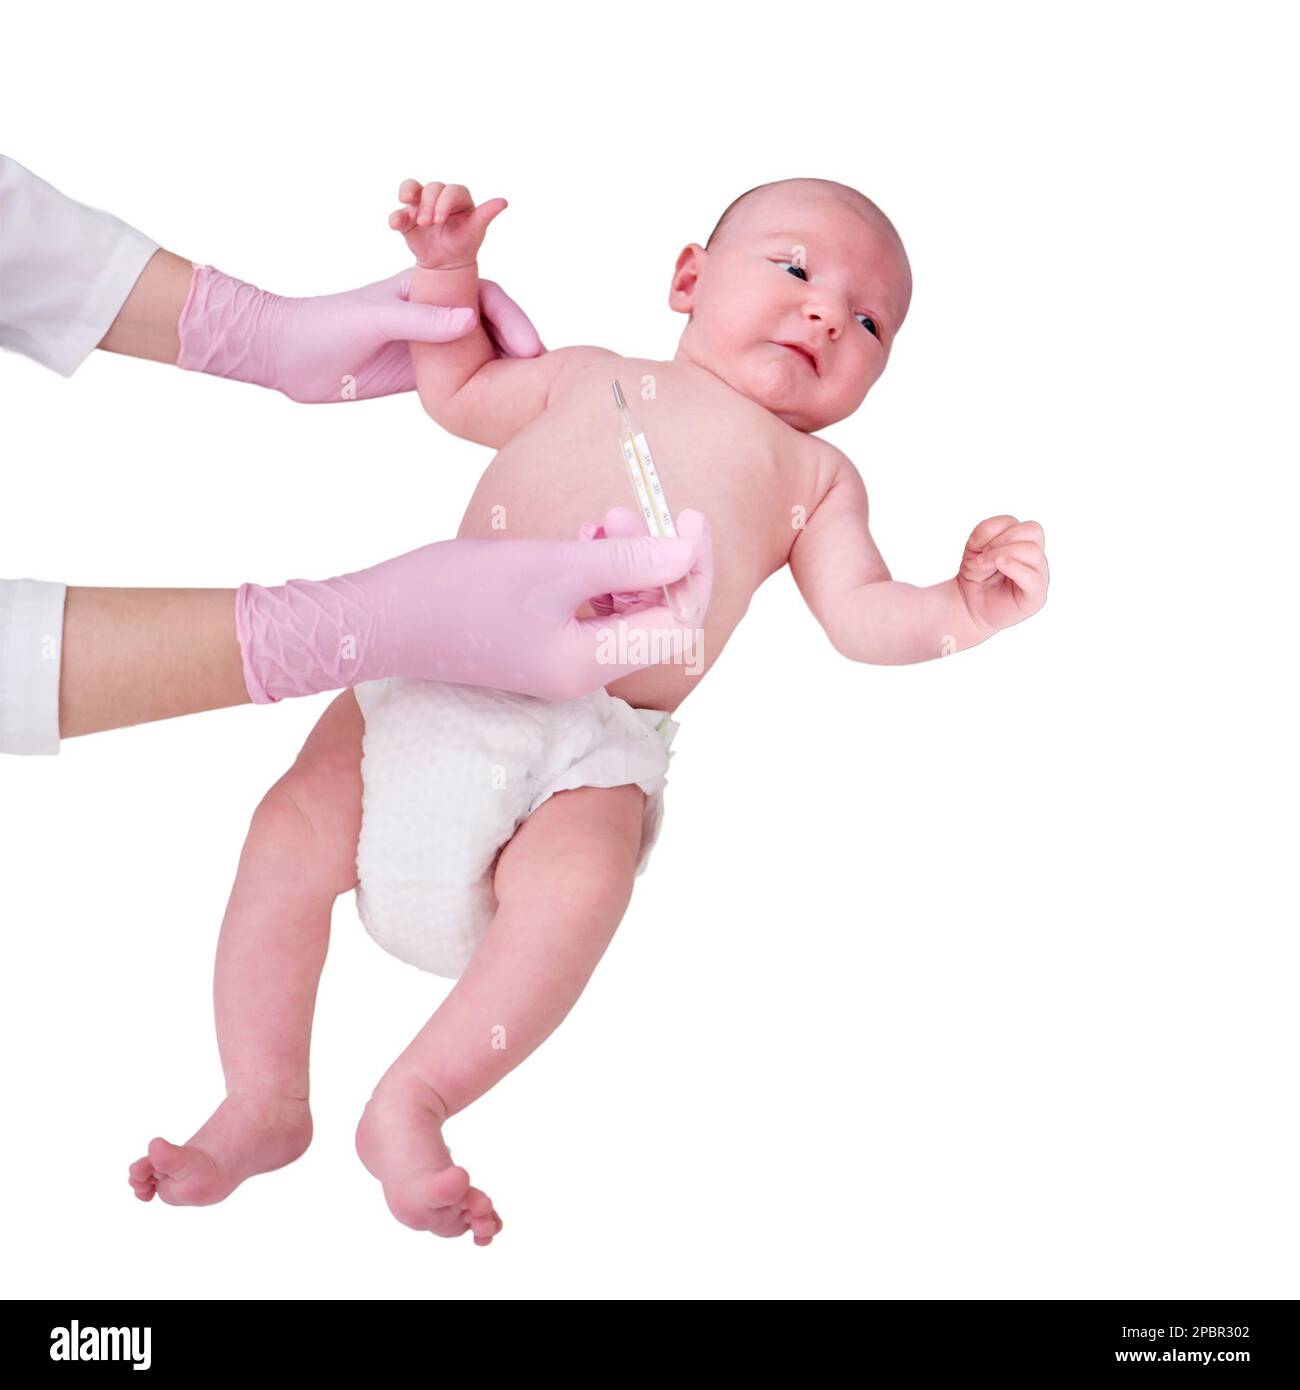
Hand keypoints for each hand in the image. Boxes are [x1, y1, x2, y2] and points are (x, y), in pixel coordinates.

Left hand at [177, 266, 543, 401]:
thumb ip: (422, 321)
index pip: (484, 297)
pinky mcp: (422, 376)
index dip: (512, 319)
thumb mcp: (375, 320)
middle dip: (519, 346)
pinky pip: (463, 381)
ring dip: (507, 370)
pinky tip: (505, 407)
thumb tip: (469, 320)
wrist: (286, 357)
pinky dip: (485, 391)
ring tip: (534, 394)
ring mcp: (431, 347)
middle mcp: (435, 314)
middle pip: (491, 326)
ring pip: (481, 354)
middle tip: (544, 374)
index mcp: (428, 287)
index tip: (531, 346)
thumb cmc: (324, 326)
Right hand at [235, 516, 713, 704]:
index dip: (694, 568)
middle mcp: (582, 674)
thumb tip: (689, 553)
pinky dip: (594, 574)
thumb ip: (627, 562)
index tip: (691, 514)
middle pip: (656, 618)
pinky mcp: (538, 645)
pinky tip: (579, 540)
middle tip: (623, 510)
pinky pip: (590, 611)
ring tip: (599, 520)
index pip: (679, 623)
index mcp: (591, 665)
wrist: (379, 617)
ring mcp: (559, 663)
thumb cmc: (456, 591)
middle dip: (655, 561)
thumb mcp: (551, 566)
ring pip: (624, 611)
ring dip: (623, 562)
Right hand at [389, 180, 506, 269]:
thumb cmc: (465, 244)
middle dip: (427, 204)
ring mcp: (422, 205)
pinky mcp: (407, 217)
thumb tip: (504, 201)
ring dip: (409, 197)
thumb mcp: (476, 231)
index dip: (444, 202)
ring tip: (409, 211)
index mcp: (458, 197)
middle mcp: (439, 196)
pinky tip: (395, 225)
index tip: (440, 220)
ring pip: (411, 189)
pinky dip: (395, 217)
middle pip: (431, 188)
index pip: (451, 191)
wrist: (447, 264)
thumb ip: (486, 215)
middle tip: (428, 224)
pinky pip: (398, 212)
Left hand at [956, 515, 1048, 633]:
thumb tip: (997, 542)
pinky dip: (1015, 567)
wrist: (967, 606)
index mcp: (1025, 543)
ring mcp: (1038, 576)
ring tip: (982, 565)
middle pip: (1033, 531)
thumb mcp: (974, 546)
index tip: (976, 545)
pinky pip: (1033, 578)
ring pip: (1032, 551)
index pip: (1022, 523)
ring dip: (1002, 553)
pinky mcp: (1036, 595)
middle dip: (1003, 539)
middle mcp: (1036, 558)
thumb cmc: (975, 575)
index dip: (998, 529)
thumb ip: (985, 532)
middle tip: (981, 556)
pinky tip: (999, 566)